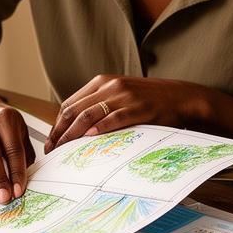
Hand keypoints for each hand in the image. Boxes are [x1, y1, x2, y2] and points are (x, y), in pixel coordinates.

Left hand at [45, 75, 205, 151]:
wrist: (181, 97)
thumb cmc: (149, 100)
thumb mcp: (120, 95)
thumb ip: (99, 105)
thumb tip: (76, 127)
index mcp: (102, 82)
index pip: (70, 104)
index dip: (57, 124)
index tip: (51, 141)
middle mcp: (110, 86)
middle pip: (75, 110)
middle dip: (60, 132)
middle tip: (52, 150)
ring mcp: (124, 96)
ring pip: (89, 115)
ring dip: (73, 134)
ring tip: (64, 149)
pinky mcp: (138, 108)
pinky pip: (114, 118)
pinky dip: (100, 128)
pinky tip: (89, 138)